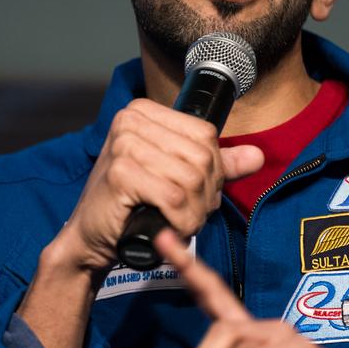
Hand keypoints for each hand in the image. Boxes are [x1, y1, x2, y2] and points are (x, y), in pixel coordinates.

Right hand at [50, 99, 263, 276]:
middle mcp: (131, 120)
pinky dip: (180, 220)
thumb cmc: (131, 203)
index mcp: (144, 111)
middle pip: (201, 156)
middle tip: (189, 213)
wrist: (91, 236)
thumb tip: (257, 156)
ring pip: (191, 178)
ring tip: (180, 221)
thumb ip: (216, 164)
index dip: (212, 169)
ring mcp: (123, 144)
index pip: (205, 134)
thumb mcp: (174, 175)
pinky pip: (174, 197)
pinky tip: (169, 226)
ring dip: (193, 211)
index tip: (197, 192)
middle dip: (204, 194)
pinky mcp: (120, 172)